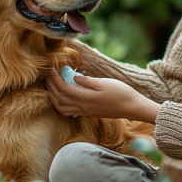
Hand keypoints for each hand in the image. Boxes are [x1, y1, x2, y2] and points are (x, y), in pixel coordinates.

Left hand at [45, 69, 159, 123]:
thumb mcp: (104, 83)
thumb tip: (73, 76)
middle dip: (50, 86)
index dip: (54, 78)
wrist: (132, 107)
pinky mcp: (89, 113)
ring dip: (53, 97)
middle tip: (48, 75)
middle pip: (59, 98)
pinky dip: (61, 105)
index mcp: (85, 98)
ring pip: (62, 108)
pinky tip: (64, 98)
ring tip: (52, 86)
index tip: (50, 68)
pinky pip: (69, 112)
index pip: (63, 88)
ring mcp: (85, 112)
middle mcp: (82, 107)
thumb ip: (86, 81)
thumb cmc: (121, 93)